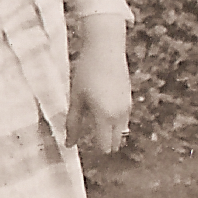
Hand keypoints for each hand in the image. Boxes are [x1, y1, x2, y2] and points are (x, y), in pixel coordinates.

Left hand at [65, 12, 130, 153]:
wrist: (105, 48)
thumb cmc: (87, 72)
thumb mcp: (76, 98)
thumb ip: (73, 123)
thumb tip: (69, 144)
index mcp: (105, 117)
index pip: (105, 146)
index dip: (95, 149)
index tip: (84, 143)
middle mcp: (120, 115)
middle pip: (115, 142)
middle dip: (103, 143)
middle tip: (87, 134)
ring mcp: (127, 107)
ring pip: (120, 131)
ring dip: (109, 131)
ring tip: (93, 120)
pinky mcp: (129, 98)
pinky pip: (123, 119)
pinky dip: (114, 120)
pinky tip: (101, 108)